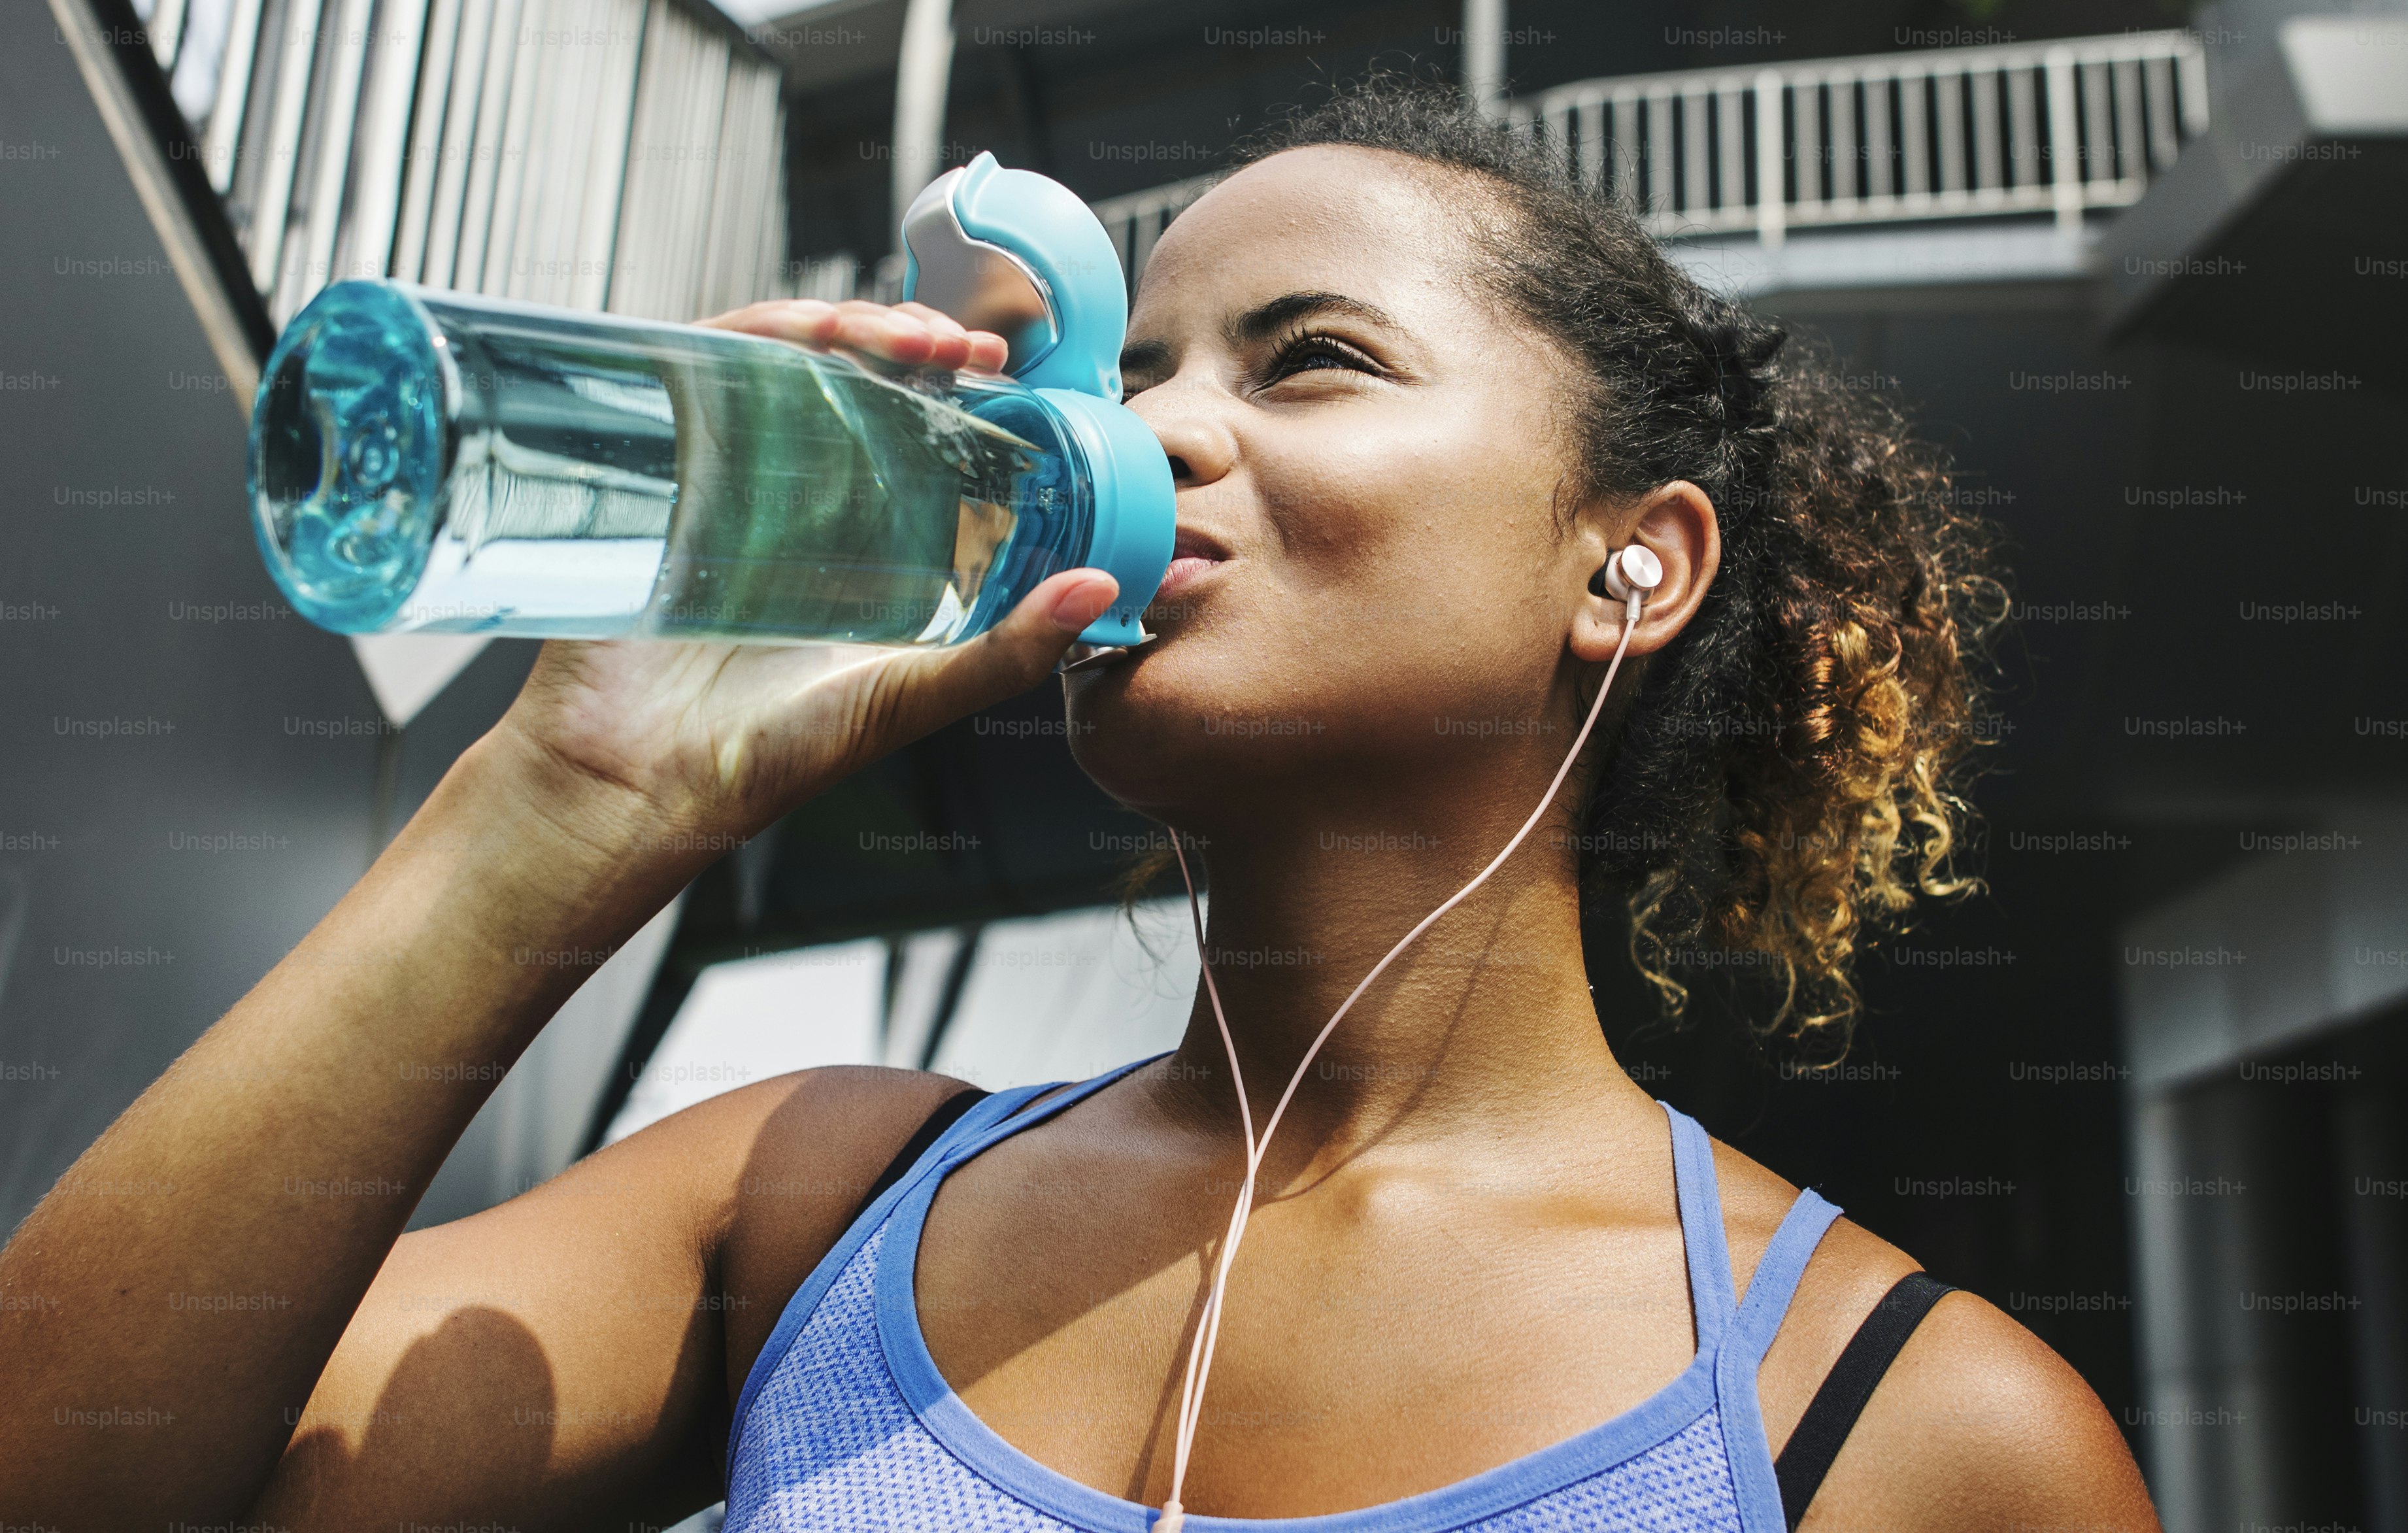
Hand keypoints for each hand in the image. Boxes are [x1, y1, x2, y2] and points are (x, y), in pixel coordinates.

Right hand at [485, 299, 1111, 866]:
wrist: (638, 783)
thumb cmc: (768, 753)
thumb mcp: (910, 696)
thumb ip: (1007, 651)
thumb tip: (1109, 590)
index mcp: (858, 534)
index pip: (915, 427)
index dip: (965, 386)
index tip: (1015, 369)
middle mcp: (794, 490)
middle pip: (858, 374)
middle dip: (919, 339)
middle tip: (976, 346)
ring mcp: (727, 469)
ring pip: (793, 356)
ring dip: (857, 323)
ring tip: (918, 336)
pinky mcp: (665, 461)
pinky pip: (710, 365)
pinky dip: (764, 332)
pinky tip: (817, 331)